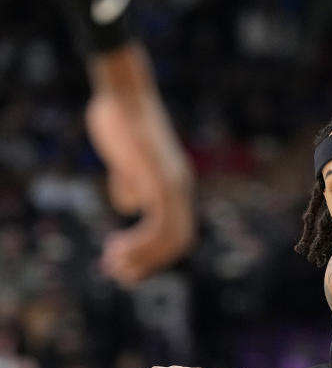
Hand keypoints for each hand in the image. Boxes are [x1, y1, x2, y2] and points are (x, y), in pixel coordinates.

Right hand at [86, 43, 194, 286]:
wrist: (123, 93)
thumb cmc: (121, 122)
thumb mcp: (127, 160)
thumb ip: (130, 182)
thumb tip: (130, 206)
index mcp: (176, 185)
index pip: (179, 233)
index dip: (156, 254)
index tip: (127, 263)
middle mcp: (181, 187)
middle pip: (180, 241)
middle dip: (150, 263)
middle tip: (119, 274)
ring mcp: (173, 183)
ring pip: (171, 237)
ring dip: (143, 258)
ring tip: (114, 264)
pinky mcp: (159, 178)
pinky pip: (159, 222)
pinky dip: (140, 242)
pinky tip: (117, 246)